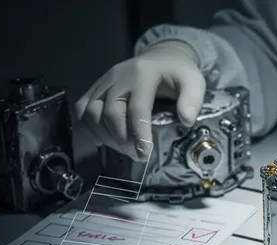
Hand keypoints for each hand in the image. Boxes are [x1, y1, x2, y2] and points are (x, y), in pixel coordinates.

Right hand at [75, 41, 205, 160]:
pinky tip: (103, 139)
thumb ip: (192, 100)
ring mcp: (105, 81)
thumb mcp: (194, 81)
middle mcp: (119, 77)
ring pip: (91, 111)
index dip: (139, 135)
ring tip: (124, 148)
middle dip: (122, 139)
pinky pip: (82, 107)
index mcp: (144, 75)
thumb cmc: (178, 72)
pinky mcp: (96, 87)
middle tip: (137, 154)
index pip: (137, 108)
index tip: (145, 155)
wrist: (161, 57)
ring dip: (105, 135)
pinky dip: (87, 126)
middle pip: (111, 113)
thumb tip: (186, 121)